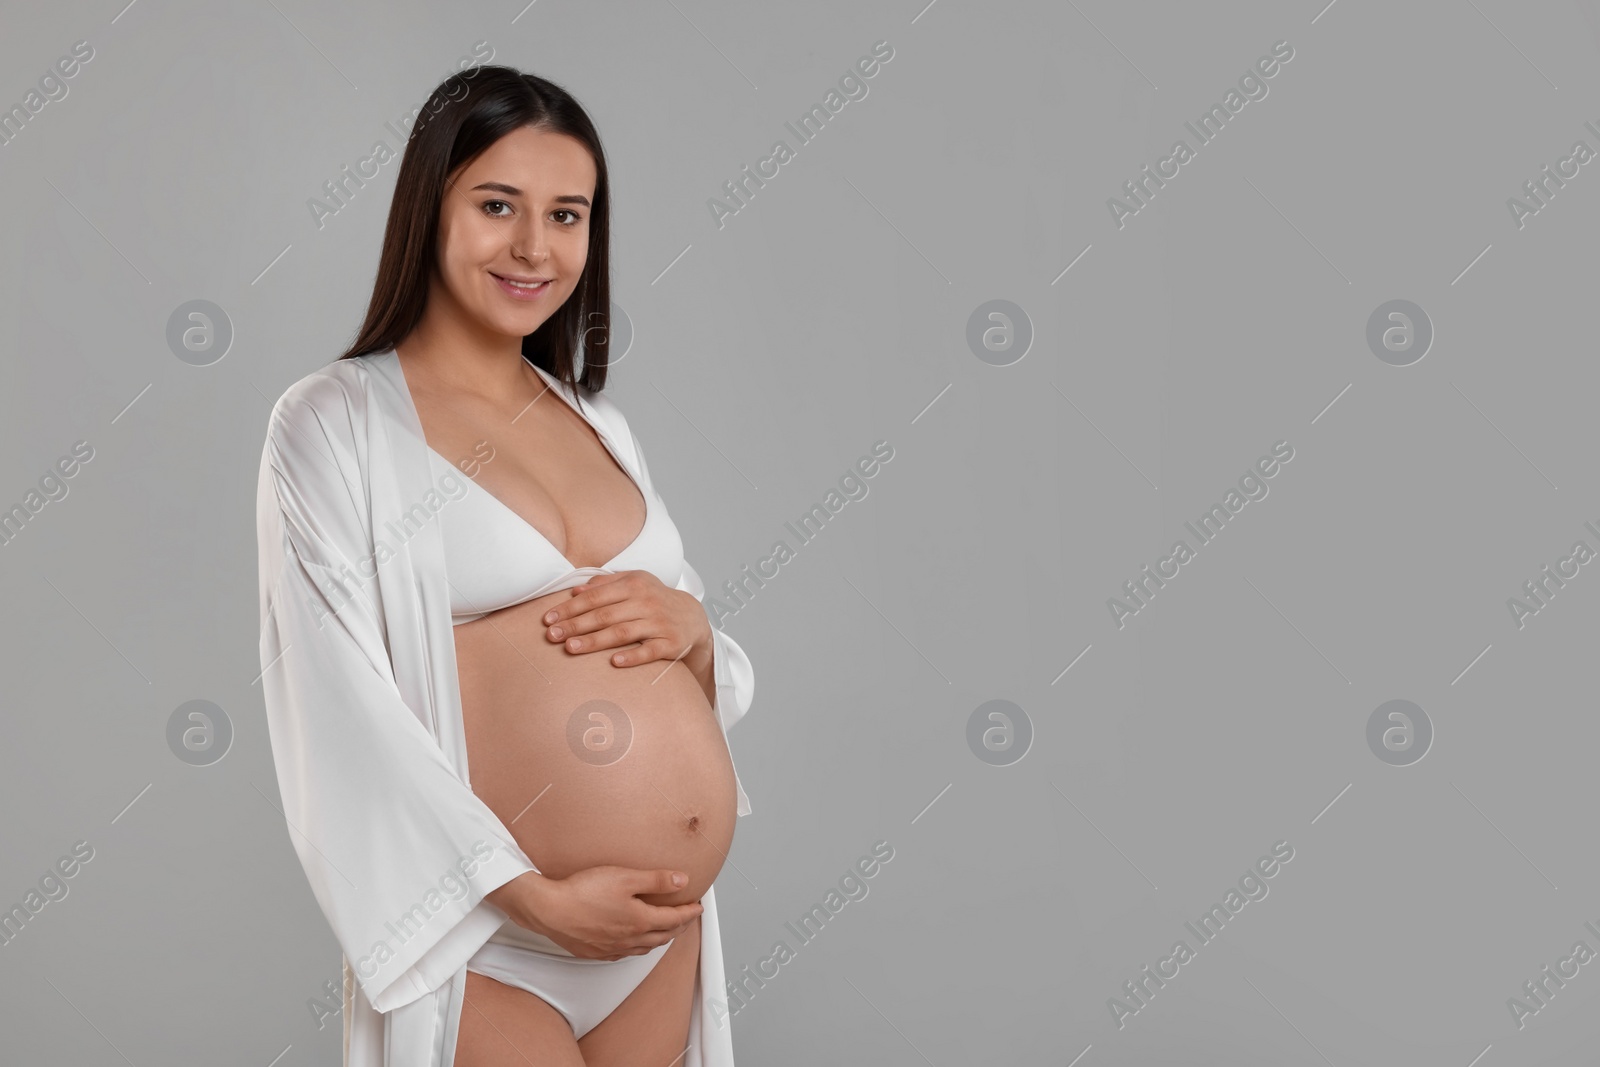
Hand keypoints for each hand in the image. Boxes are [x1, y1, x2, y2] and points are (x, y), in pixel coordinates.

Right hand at [491, 867, 702, 959]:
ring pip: (644, 948)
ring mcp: (612, 948)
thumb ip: (656, 880)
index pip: (674, 919)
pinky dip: (637, 947)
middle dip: (679, 927)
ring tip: (665, 931)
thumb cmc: (583, 892)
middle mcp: (629, 939)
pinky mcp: (595, 951)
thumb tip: (682, 880)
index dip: (689, 912)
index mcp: (640, 921)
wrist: (549, 910)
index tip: (698, 907)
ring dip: (660, 939)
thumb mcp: (625, 877)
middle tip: (687, 918)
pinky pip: (624, 953)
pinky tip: (632, 943)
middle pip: (662, 936)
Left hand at [542, 570, 711, 669]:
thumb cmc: (654, 600)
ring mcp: (659, 623)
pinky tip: (614, 662)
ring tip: (570, 648)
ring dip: (595, 641)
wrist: (692, 617)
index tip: (548, 619)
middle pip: (605, 615)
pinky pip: (649, 651)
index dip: (570, 608)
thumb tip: (574, 590)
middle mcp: (647, 602)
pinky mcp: (671, 644)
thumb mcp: (634, 583)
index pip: (596, 596)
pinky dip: (633, 657)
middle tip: (552, 636)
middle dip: (576, 625)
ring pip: (623, 633)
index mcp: (634, 584)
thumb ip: (605, 584)